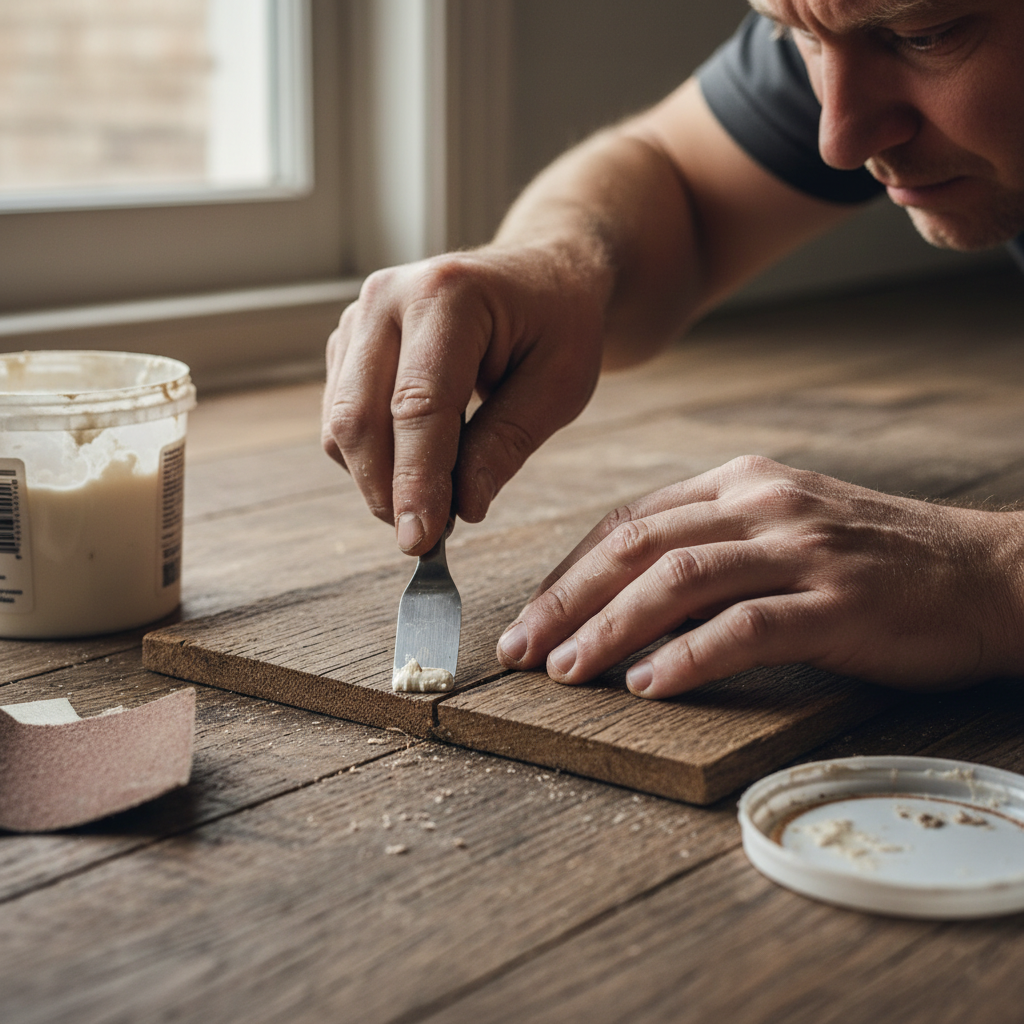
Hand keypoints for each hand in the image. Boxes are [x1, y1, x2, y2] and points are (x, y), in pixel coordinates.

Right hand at [322, 245, 606, 554]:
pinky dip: (373, 457)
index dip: (416, 480)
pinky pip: (340, 418)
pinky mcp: (348, 342)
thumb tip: (463, 507)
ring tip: (435, 498)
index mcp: (447, 293)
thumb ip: (507, 444)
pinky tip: (421, 462)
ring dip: (379, 479)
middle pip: (360, 418)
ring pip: (341, 424)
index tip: (421, 541)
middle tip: (426, 538)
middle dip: (388, 491)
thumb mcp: (560, 385)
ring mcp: (358, 316)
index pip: (418, 405)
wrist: (540, 276)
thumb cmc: (558, 325)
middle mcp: (387, 296)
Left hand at [496, 455, 1023, 696]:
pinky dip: (688, 657)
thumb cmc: (875, 558)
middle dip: (568, 601)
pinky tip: (649, 684)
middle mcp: (763, 504)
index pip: (630, 522)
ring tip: (568, 672)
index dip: (571, 572)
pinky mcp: (838, 603)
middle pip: (638, 547)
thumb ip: (711, 544)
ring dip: (610, 629)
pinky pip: (746, 627)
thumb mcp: (784, 526)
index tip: (534, 616)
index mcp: (741, 481)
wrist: (987, 573)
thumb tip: (626, 593)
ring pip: (679, 581)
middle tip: (522, 650)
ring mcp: (801, 550)